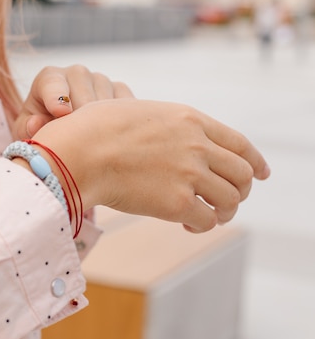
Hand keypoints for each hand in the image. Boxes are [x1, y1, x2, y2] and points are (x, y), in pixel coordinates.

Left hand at [12, 65, 133, 139]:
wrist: (64, 131)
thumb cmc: (40, 128)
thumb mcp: (28, 131)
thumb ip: (28, 127)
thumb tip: (36, 124)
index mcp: (49, 78)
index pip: (53, 83)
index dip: (57, 97)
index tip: (61, 113)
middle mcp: (76, 74)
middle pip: (83, 95)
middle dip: (80, 121)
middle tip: (76, 143)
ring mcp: (101, 80)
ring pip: (106, 103)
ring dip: (100, 125)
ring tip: (91, 144)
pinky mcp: (121, 91)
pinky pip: (126, 106)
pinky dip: (119, 122)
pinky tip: (109, 136)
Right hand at [31, 98, 270, 232]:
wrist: (77, 152)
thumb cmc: (93, 130)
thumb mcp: (137, 111)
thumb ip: (163, 123)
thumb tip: (165, 138)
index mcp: (189, 119)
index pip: (239, 143)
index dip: (255, 161)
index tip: (261, 174)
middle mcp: (197, 145)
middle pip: (242, 174)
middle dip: (239, 190)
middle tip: (225, 201)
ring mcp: (189, 173)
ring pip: (230, 200)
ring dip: (223, 212)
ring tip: (207, 216)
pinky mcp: (177, 203)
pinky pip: (207, 221)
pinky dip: (202, 227)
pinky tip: (188, 227)